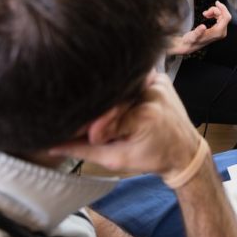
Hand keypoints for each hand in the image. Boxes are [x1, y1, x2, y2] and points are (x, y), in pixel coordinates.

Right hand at [50, 72, 200, 177]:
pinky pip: (133, 78)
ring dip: (109, 96)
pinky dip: (122, 88)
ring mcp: (157, 82)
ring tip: (99, 104)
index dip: (90, 128)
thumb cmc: (152, 157)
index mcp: (144, 116)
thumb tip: (52, 145)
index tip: (83, 135)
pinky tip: (117, 94)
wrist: (184, 149)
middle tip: (84, 116)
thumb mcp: (116, 159)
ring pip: (120, 85)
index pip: (104, 118)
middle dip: (97, 109)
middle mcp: (152, 93)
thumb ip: (84, 150)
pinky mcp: (159, 78)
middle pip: (111, 97)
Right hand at [170, 1, 230, 54]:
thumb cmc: (190, 41)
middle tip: (205, 12)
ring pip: (222, 16)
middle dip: (215, 10)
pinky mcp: (218, 30)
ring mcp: (221, 31)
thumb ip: (198, 32)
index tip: (217, 3)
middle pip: (224, 16)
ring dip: (214, 12)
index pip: (226, 18)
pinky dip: (215, 15)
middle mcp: (221, 32)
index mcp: (217, 33)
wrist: (189, 46)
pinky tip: (208, 15)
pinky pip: (221, 19)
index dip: (223, 8)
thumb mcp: (192, 36)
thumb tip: (203, 27)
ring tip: (205, 14)